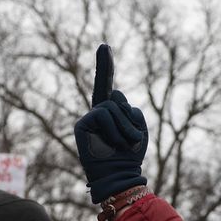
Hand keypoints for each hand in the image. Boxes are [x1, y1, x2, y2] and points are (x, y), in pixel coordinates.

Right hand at [74, 44, 147, 203]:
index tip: (104, 45)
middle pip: (116, 96)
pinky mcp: (82, 125)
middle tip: (131, 139)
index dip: (105, 65)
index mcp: (113, 111)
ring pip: (111, 105)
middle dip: (128, 117)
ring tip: (124, 143)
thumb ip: (130, 108)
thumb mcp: (139, 128)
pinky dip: (113, 129)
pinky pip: (102, 114)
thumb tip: (112, 95)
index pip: (107, 84)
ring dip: (125, 126)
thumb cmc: (131, 155)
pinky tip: (113, 143)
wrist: (120, 175)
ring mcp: (89, 118)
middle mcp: (99, 112)